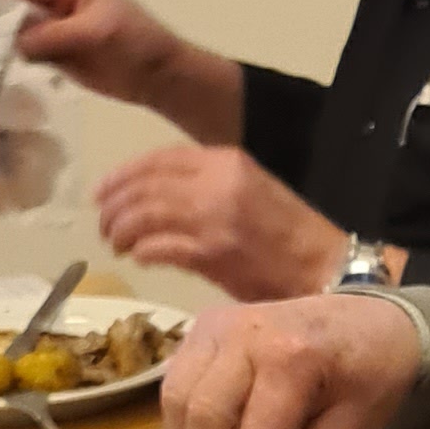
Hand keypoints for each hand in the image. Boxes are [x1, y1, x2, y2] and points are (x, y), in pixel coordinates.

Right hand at [6, 0, 192, 111]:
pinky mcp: (54, 47)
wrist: (158, 77)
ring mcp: (54, 22)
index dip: (5, 1)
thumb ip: (53, 35)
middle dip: (4, 23)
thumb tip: (14, 43)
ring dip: (9, 42)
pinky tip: (14, 69)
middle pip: (16, 3)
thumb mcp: (94, 33)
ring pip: (18, 27)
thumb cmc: (135, 43)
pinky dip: (20, 57)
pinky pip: (27, 48)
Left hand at [95, 143, 347, 300]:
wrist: (326, 269)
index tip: (102, 192)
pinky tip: (139, 258)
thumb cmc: (290, 236)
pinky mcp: (213, 254)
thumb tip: (157, 197)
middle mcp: (218, 183)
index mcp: (227, 161)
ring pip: (144, 215)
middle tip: (104, 225)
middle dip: (114, 206)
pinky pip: (159, 248)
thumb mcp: (251, 190)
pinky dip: (142, 252)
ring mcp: (214, 218)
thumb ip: (208, 185)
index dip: (122, 175)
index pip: (158, 159)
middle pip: (144, 186)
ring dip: (121, 231)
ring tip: (116, 244)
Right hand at [164, 293, 424, 428]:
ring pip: (180, 402)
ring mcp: (218, 325)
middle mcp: (246, 333)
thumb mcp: (354, 426)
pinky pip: (176, 385)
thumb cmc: (370, 373)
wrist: (371, 319)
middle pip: (207, 418)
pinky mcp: (202, 328)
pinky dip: (185, 424)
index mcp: (294, 356)